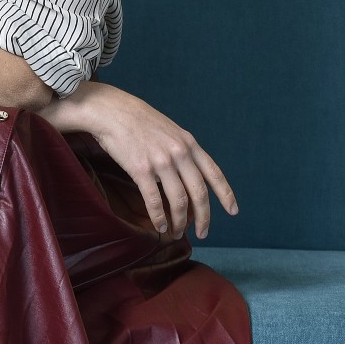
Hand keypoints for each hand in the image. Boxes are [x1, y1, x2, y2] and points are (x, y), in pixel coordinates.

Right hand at [40, 81, 238, 237]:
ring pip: (178, 200)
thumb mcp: (169, 130)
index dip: (226, 195)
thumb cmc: (137, 120)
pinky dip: (158, 216)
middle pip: (199, 193)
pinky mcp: (140, 169)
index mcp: (189, 144)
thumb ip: (182, 150)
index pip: (214, 174)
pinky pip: (153, 199)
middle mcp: (180, 153)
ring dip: (179, 221)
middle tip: (202, 233)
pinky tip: (159, 226)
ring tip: (176, 232)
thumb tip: (187, 176)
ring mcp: (161, 162)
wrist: (111, 111)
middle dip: (203, 217)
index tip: (233, 211)